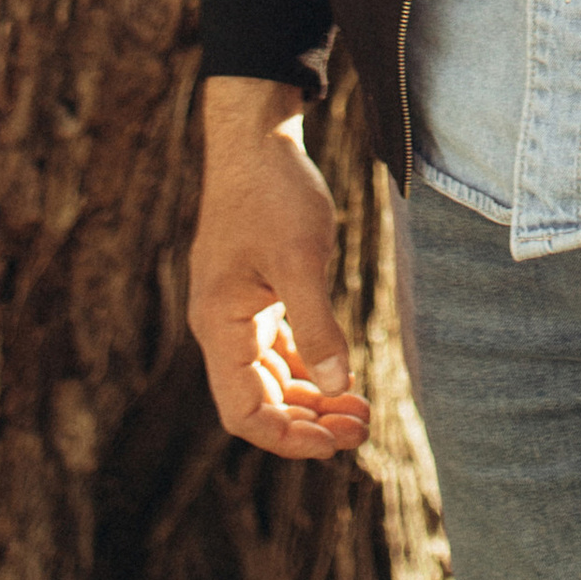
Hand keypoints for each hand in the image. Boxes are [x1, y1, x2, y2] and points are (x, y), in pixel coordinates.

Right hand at [188, 75, 373, 461]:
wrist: (255, 136)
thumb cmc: (274, 192)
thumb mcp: (302, 259)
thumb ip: (318, 326)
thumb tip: (339, 387)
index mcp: (219, 326)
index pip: (245, 412)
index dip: (288, 438)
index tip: (335, 443)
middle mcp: (220, 326)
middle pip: (259, 402)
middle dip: (308, 422)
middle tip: (361, 428)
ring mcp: (235, 309)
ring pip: (269, 378)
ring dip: (311, 399)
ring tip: (358, 409)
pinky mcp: (252, 292)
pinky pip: (276, 349)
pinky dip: (306, 367)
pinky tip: (339, 373)